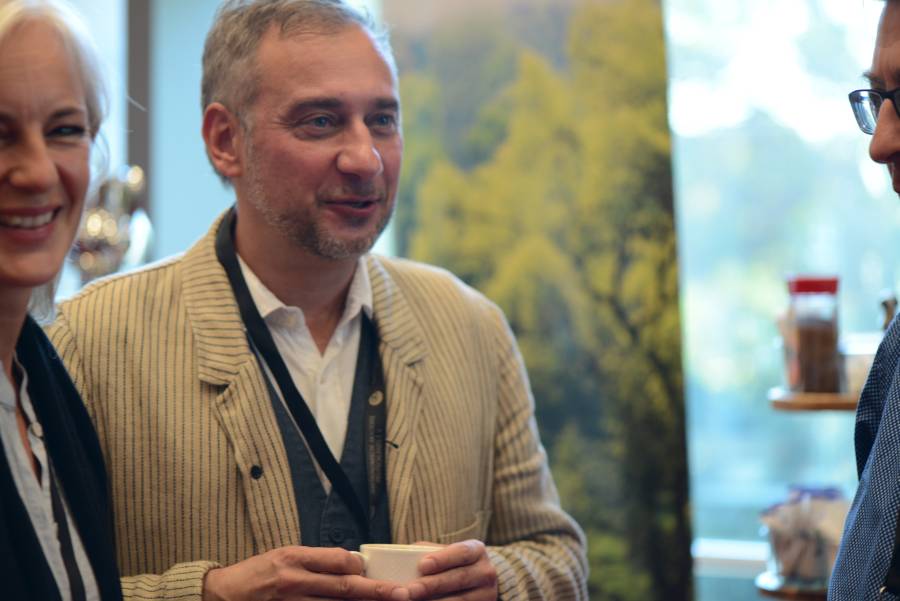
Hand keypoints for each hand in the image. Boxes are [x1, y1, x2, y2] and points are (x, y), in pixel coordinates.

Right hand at [202, 545, 409, 600]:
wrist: (220, 595)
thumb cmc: (256, 574)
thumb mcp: (284, 556)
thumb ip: (315, 560)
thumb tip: (350, 563)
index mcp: (294, 558)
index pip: (338, 560)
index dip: (361, 566)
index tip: (373, 571)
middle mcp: (294, 581)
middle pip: (344, 587)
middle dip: (376, 591)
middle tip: (402, 594)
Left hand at [406, 540, 497, 600]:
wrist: (480, 580)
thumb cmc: (454, 563)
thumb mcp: (448, 553)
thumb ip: (430, 552)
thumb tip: (405, 557)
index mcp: (477, 550)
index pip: (461, 553)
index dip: (442, 559)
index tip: (422, 565)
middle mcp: (486, 572)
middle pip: (459, 578)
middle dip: (433, 585)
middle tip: (410, 590)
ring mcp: (487, 593)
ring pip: (460, 600)